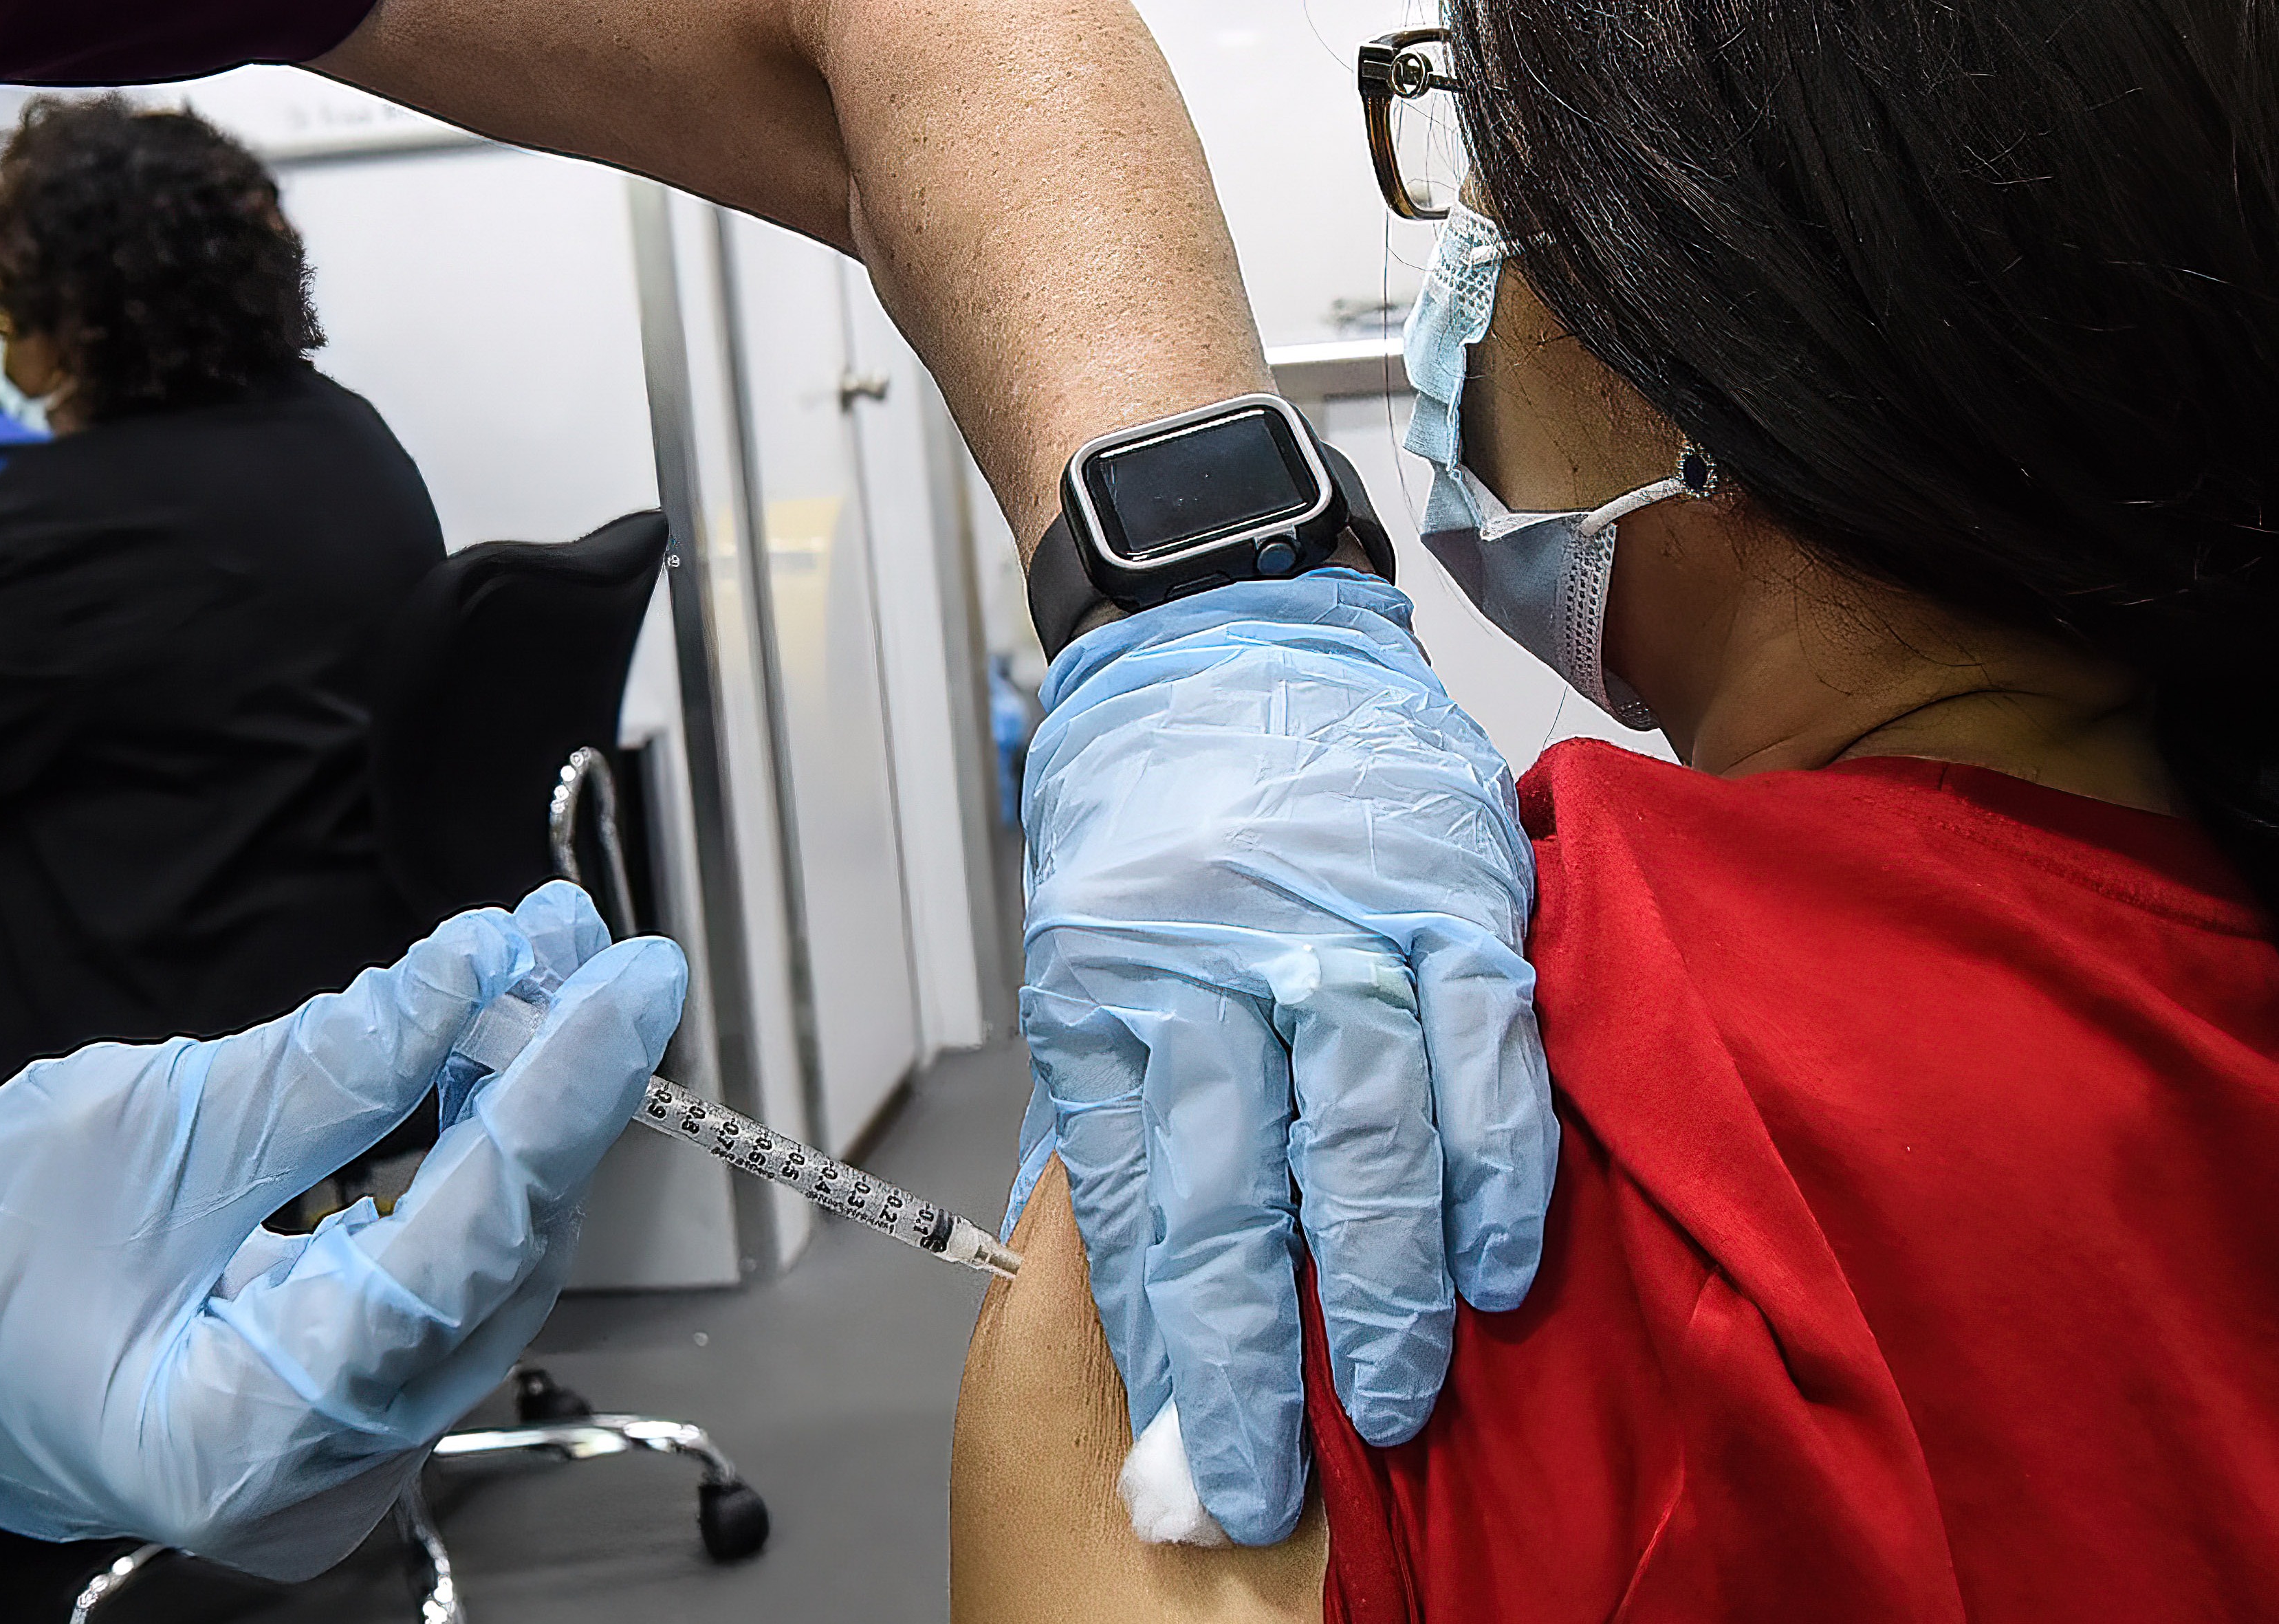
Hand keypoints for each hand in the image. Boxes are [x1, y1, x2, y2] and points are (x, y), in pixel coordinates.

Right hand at [0, 882, 684, 1579]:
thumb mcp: (146, 1128)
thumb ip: (332, 1067)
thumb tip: (476, 971)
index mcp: (249, 1435)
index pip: (462, 1253)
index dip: (556, 1106)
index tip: (628, 985)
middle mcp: (319, 1474)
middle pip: (497, 1262)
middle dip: (552, 1091)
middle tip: (594, 949)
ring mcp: (340, 1452)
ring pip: (486, 1263)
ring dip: (521, 1109)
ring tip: (549, 965)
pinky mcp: (346, 1401)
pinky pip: (443, 1267)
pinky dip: (469, 1154)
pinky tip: (488, 1048)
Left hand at [1008, 572, 1554, 1544]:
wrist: (1218, 620)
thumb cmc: (1148, 807)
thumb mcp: (1087, 947)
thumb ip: (1125, 1098)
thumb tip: (1150, 1279)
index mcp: (1108, 986)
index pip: (1128, 1204)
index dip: (1156, 1346)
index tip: (1171, 1457)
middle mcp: (1216, 964)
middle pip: (1233, 1197)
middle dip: (1251, 1365)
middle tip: (1257, 1487)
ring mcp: (1340, 928)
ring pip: (1364, 1140)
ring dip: (1380, 1292)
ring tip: (1391, 1409)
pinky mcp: (1450, 897)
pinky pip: (1484, 1054)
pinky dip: (1495, 1169)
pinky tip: (1497, 1268)